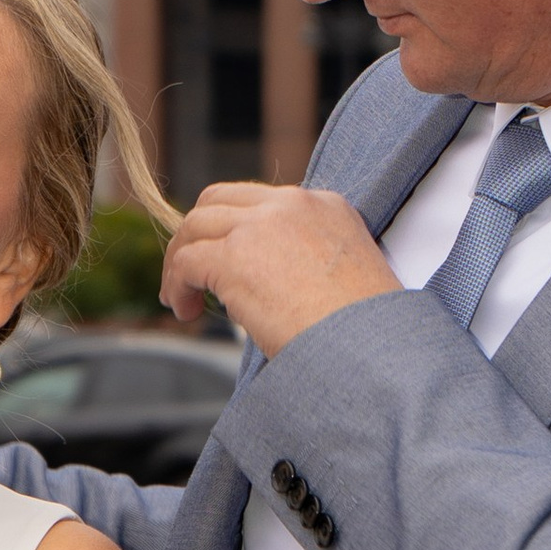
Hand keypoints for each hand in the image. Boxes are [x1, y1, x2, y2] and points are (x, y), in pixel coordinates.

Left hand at [162, 183, 399, 357]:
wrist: (373, 349)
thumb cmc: (364, 333)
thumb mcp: (343, 276)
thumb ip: (305, 261)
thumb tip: (263, 283)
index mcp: (325, 206)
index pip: (260, 201)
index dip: (233, 230)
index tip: (224, 261)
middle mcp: (293, 204)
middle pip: (218, 200)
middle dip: (197, 235)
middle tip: (191, 274)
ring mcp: (262, 226)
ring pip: (196, 225)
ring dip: (181, 261)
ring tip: (182, 298)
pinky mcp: (236, 257)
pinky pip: (187, 261)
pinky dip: (177, 284)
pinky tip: (185, 309)